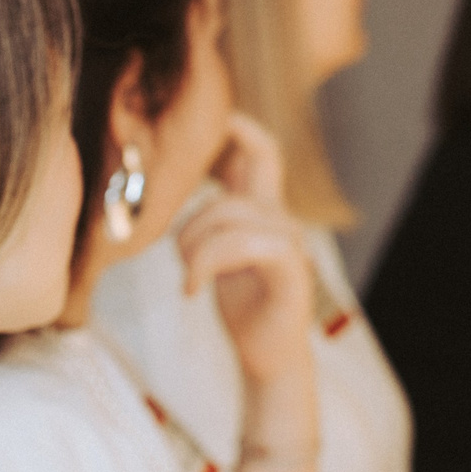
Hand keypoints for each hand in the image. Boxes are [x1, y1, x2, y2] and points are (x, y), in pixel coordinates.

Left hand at [176, 113, 314, 390]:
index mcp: (266, 211)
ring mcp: (289, 243)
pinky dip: (206, 266)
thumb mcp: (222, 253)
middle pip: (228, 195)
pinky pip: (243, 246)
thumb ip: (215, 219)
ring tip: (189, 279)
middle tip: (180, 262)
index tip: (218, 117)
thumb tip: (186, 182)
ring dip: (194, 249)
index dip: (243, 130)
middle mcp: (282, 220)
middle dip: (189, 225)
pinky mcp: (290, 269)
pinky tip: (193, 291)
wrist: (268, 355)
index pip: (263, 153)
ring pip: (229, 218)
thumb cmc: (245, 305)